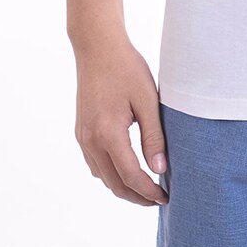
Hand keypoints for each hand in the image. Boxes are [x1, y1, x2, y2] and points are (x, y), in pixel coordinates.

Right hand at [72, 32, 168, 206]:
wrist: (98, 47)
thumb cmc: (126, 68)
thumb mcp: (147, 100)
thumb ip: (154, 137)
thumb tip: (160, 169)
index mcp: (108, 134)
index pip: (131, 176)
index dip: (149, 191)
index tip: (165, 196)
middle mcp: (91, 140)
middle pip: (114, 183)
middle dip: (136, 196)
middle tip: (158, 199)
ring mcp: (83, 137)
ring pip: (102, 177)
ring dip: (123, 187)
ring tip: (146, 187)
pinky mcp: (81, 131)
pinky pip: (94, 163)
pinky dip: (110, 174)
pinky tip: (126, 169)